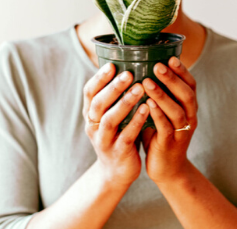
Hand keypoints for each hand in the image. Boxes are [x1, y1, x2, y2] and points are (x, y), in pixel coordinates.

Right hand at [82, 63, 149, 188]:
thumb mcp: (110, 114)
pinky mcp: (117, 153)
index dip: (99, 78)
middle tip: (128, 74)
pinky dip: (135, 122)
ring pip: (109, 120)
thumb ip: (114, 96)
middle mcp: (93, 125)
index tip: (112, 64)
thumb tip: (126, 64)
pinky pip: (125, 136)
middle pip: (98, 103)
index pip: (89, 92)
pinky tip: (146, 110)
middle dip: (113, 87)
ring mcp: (103, 140)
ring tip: (140, 88)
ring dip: (124, 103)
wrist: (116, 172)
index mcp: (90, 113)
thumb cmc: (117, 134)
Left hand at [141, 56, 197, 183]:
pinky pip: (166, 127)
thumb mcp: (164, 111)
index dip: (182, 71)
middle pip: (187, 95)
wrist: (167, 169)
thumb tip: (143, 66)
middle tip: (158, 66)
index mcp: (188, 107)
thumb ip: (160, 93)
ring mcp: (182, 131)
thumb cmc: (162, 133)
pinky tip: (147, 104)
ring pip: (177, 111)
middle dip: (173, 79)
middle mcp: (189, 117)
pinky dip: (157, 114)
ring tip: (147, 81)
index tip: (171, 57)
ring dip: (162, 95)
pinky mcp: (171, 144)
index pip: (191, 84)